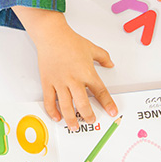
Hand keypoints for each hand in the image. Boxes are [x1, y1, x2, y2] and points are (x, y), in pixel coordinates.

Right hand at [13, 6, 117, 130]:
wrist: (51, 35)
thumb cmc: (70, 41)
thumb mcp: (91, 48)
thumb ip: (103, 57)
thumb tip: (110, 64)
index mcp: (87, 72)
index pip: (100, 92)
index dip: (108, 103)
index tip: (112, 111)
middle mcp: (74, 80)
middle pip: (83, 104)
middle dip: (88, 115)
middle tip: (91, 120)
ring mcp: (60, 82)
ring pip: (66, 106)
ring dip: (71, 119)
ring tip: (74, 126)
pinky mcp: (47, 82)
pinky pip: (49, 100)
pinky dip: (52, 111)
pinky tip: (57, 117)